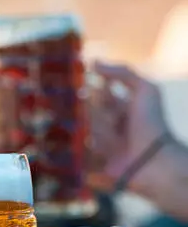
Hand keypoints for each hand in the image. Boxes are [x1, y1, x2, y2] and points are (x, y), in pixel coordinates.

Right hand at [87, 61, 168, 195]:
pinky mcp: (96, 164)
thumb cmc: (151, 123)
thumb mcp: (145, 90)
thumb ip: (122, 73)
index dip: (93, 86)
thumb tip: (93, 62)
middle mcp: (114, 126)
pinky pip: (81, 154)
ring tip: (95, 128)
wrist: (153, 161)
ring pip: (87, 131)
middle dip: (88, 107)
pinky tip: (73, 142)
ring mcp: (104, 146)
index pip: (104, 95)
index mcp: (125, 109)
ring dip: (90, 128)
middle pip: (92, 112)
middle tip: (80, 102)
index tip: (77, 78)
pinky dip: (77, 150)